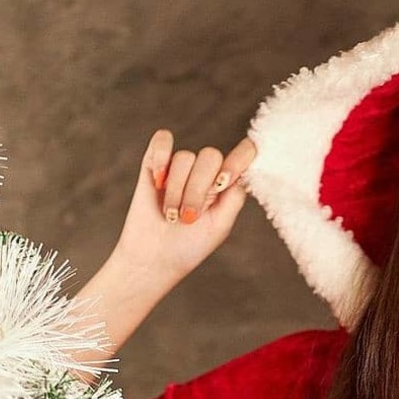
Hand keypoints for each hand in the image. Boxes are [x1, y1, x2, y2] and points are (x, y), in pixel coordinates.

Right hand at [112, 129, 256, 289]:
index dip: (240, 157)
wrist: (154, 258)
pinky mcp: (155, 162)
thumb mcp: (220, 225)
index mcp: (226, 185)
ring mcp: (180, 166)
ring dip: (176, 190)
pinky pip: (162, 140)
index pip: (245, 154)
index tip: (223, 182)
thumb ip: (234, 196)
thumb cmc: (189, 246)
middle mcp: (205, 172)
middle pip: (211, 156)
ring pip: (185, 157)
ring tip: (170, 215)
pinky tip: (158, 181)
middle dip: (197, 190)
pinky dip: (161, 157)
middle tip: (188, 218)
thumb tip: (242, 170)